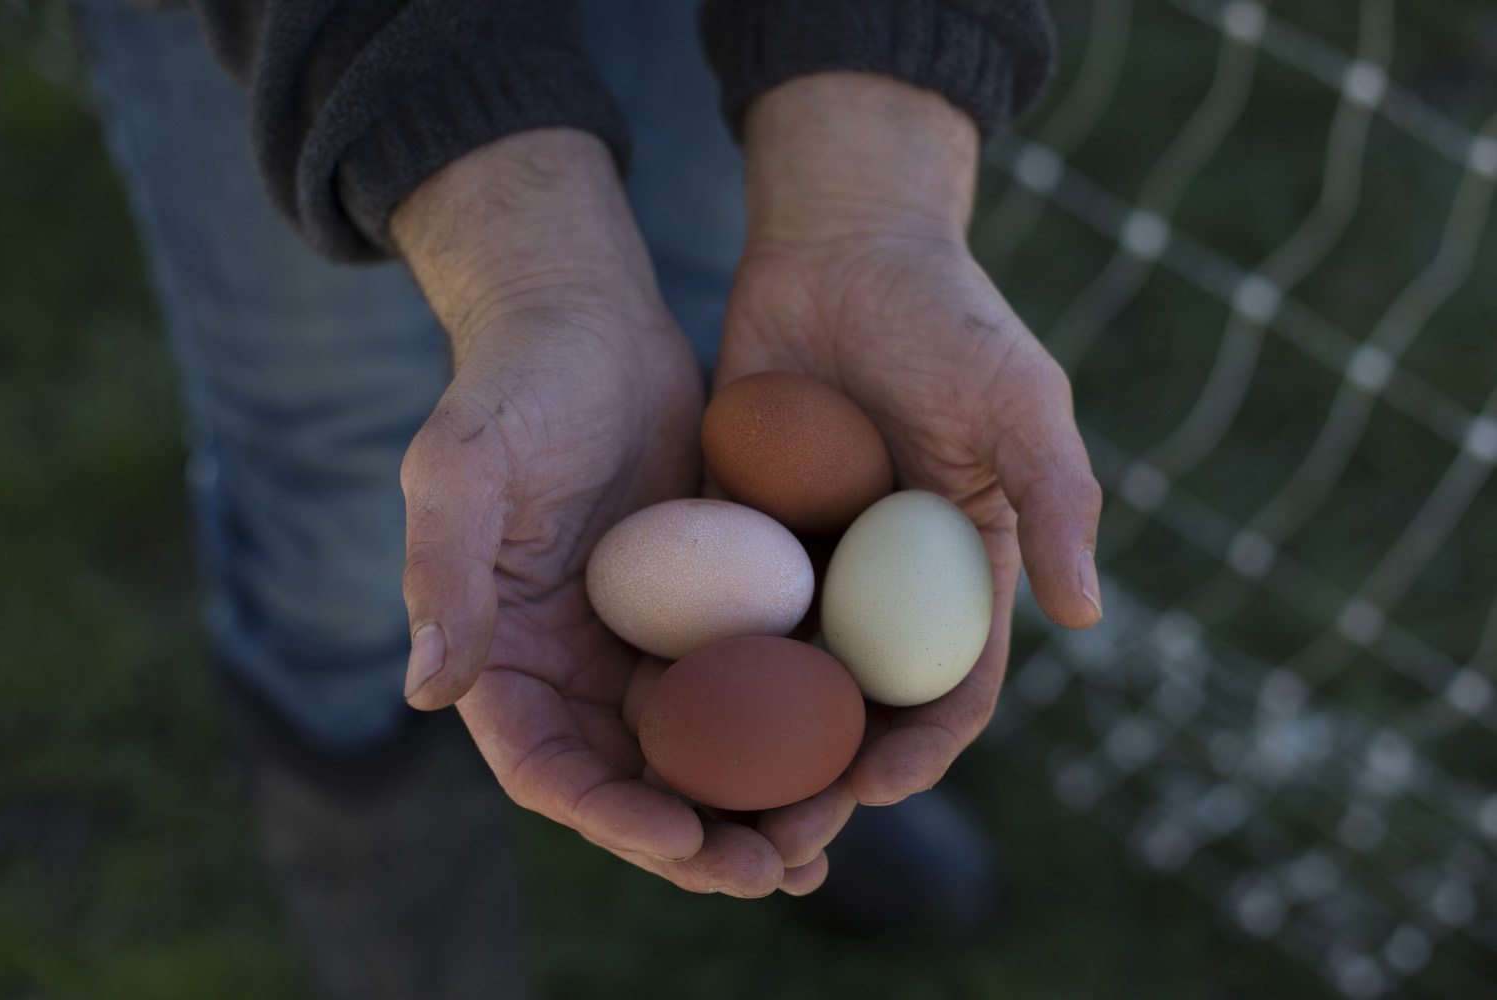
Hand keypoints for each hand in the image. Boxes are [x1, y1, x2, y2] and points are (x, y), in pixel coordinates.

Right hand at [391, 131, 830, 894]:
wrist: (591, 322)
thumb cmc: (516, 384)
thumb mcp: (464, 467)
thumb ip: (443, 573)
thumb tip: (425, 692)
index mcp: (503, 655)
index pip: (547, 770)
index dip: (612, 820)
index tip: (685, 840)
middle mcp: (569, 669)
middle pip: (631, 788)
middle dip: (697, 843)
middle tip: (775, 870)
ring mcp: (638, 647)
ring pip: (698, 761)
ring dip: (753, 811)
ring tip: (820, 842)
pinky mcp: (702, 616)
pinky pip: (748, 696)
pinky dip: (787, 738)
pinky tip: (847, 760)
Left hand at [718, 75, 1103, 808]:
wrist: (843, 242)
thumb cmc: (947, 314)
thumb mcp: (1020, 398)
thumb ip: (1058, 498)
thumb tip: (1087, 615)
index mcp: (958, 572)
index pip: (948, 687)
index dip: (921, 748)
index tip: (873, 788)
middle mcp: (881, 583)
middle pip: (856, 707)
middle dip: (826, 778)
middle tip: (780, 833)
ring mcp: (807, 560)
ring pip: (777, 679)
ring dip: (749, 749)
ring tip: (706, 799)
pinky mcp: (738, 531)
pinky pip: (712, 610)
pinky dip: (692, 664)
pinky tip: (647, 705)